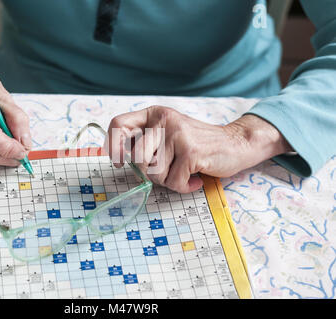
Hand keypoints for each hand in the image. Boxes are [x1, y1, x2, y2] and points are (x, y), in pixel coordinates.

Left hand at [105, 106, 291, 192]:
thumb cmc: (197, 144)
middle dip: (148, 174)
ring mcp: (177, 134)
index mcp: (154, 114)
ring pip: (153, 173)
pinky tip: (195, 178)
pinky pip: (173, 182)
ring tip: (183, 173)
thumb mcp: (168, 135)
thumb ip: (146, 143)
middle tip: (166, 172)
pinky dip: (184, 187)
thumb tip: (122, 160)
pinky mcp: (191, 151)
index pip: (118, 125)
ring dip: (168, 181)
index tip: (120, 163)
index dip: (113, 148)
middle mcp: (164, 120)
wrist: (236, 143)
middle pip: (135, 158)